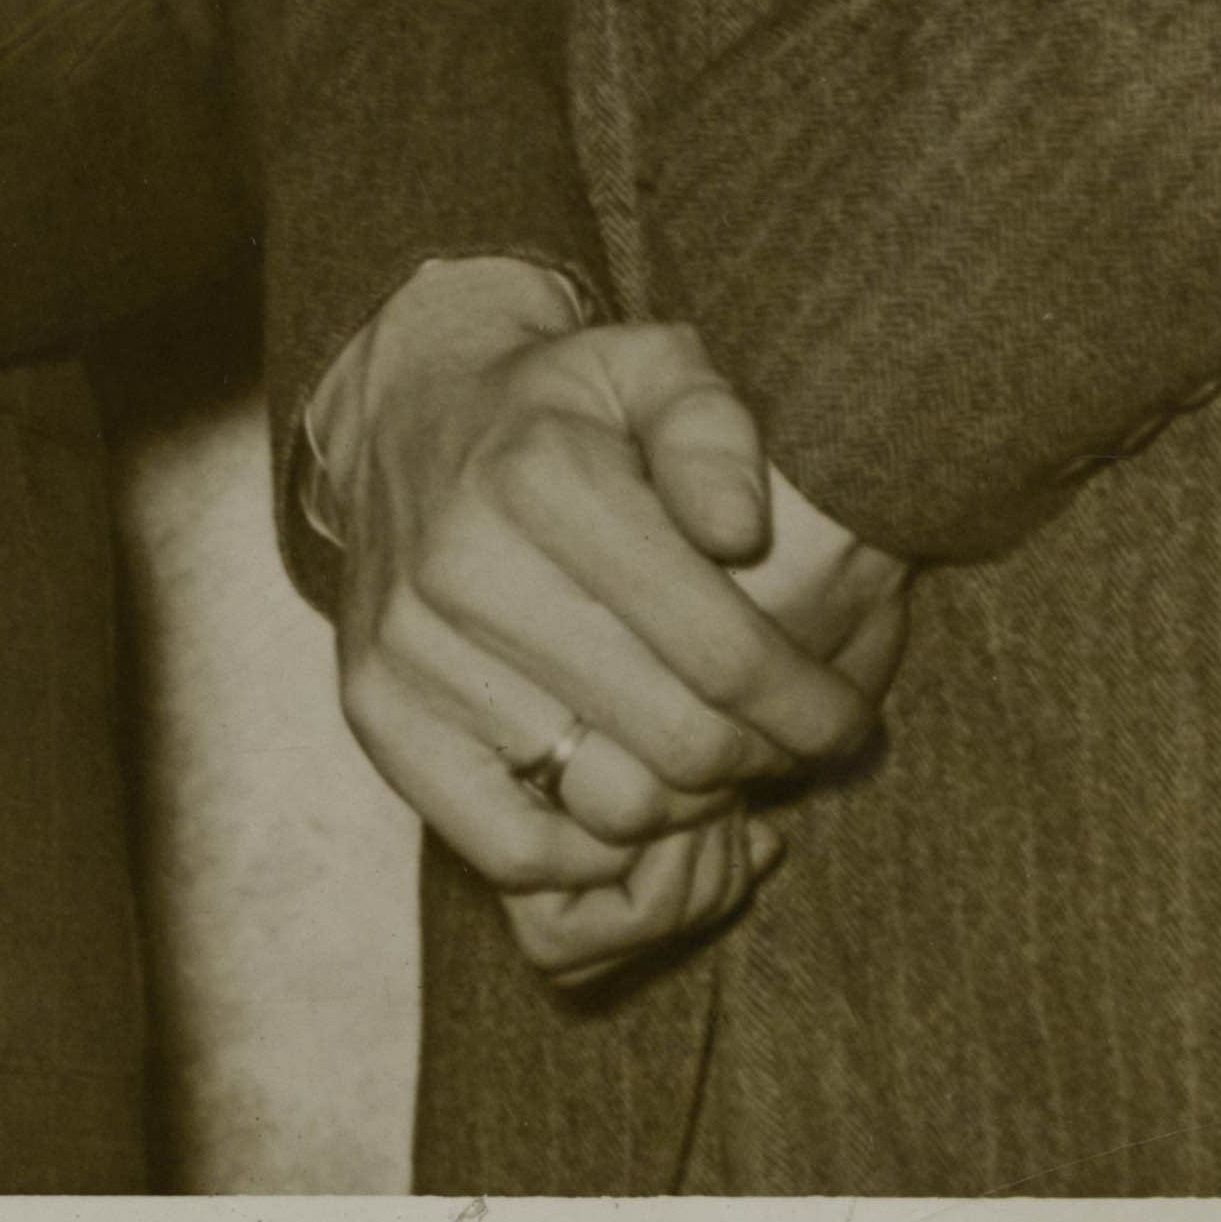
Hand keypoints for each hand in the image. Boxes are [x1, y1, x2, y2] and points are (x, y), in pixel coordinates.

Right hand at [321, 268, 909, 977]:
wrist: (407, 415)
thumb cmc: (565, 410)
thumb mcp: (653, 370)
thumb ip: (716, 428)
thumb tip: (738, 532)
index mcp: (545, 476)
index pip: (728, 655)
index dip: (816, 708)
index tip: (845, 717)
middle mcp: (463, 563)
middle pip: (682, 742)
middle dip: (766, 758)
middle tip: (785, 742)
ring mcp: (410, 645)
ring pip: (612, 804)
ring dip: (690, 804)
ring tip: (711, 763)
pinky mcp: (375, 708)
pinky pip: (512, 847)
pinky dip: (591, 851)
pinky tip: (623, 797)